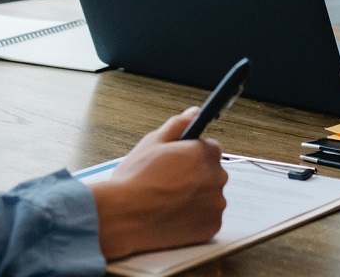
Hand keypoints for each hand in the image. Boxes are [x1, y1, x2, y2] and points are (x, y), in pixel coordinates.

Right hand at [88, 107, 228, 259]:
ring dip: (197, 198)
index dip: (192, 155)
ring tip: (169, 201)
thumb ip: (177, 126)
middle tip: (170, 183)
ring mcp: (216, 203)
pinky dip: (196, 218)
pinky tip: (174, 215)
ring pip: (211, 196)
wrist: (124, 217)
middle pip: (212, 173)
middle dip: (196, 176)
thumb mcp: (151, 143)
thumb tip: (193, 113)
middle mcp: (216, 176)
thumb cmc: (134, 181)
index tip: (179, 164)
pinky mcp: (212, 226)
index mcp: (204, 152)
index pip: (210, 149)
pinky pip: (208, 218)